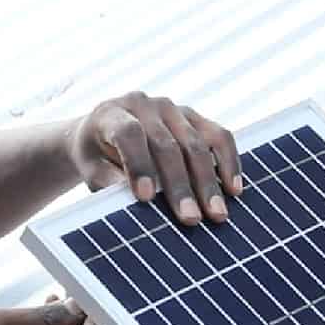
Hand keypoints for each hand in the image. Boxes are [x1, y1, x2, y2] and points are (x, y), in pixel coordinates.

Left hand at [67, 92, 241, 224]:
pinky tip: (234, 190)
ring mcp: (171, 108)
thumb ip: (108, 182)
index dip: (139, 165)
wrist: (100, 132)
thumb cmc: (94, 156)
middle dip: (180, 185)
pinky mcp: (193, 116)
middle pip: (167, 144)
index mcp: (110, 114)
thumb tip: (135, 206)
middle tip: (191, 219)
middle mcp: (143, 105)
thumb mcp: (90, 169)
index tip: (145, 198)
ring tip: (217, 214)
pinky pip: (218, 136)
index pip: (129, 135)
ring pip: (196, 143)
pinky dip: (228, 163)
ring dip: (209, 182)